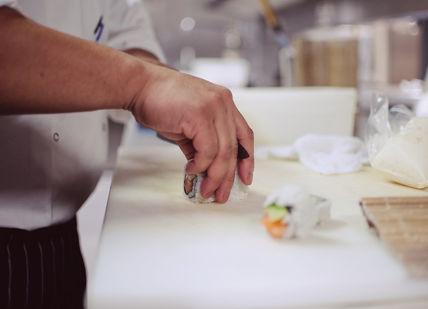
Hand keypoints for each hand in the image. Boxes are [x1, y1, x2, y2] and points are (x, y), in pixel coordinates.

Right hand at [129, 63, 253, 202]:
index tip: (244, 178)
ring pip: (224, 152)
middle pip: (235, 147)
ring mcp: (214, 107)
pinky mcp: (200, 115)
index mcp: (224, 103)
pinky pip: (207, 150)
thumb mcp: (189, 124)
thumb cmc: (161, 102)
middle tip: (221, 194)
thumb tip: (206, 170)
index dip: (246, 159)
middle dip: (228, 176)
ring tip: (206, 189)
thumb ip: (201, 144)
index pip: (245, 135)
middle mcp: (224, 103)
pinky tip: (191, 170)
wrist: (140, 85)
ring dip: (215, 176)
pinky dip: (200, 165)